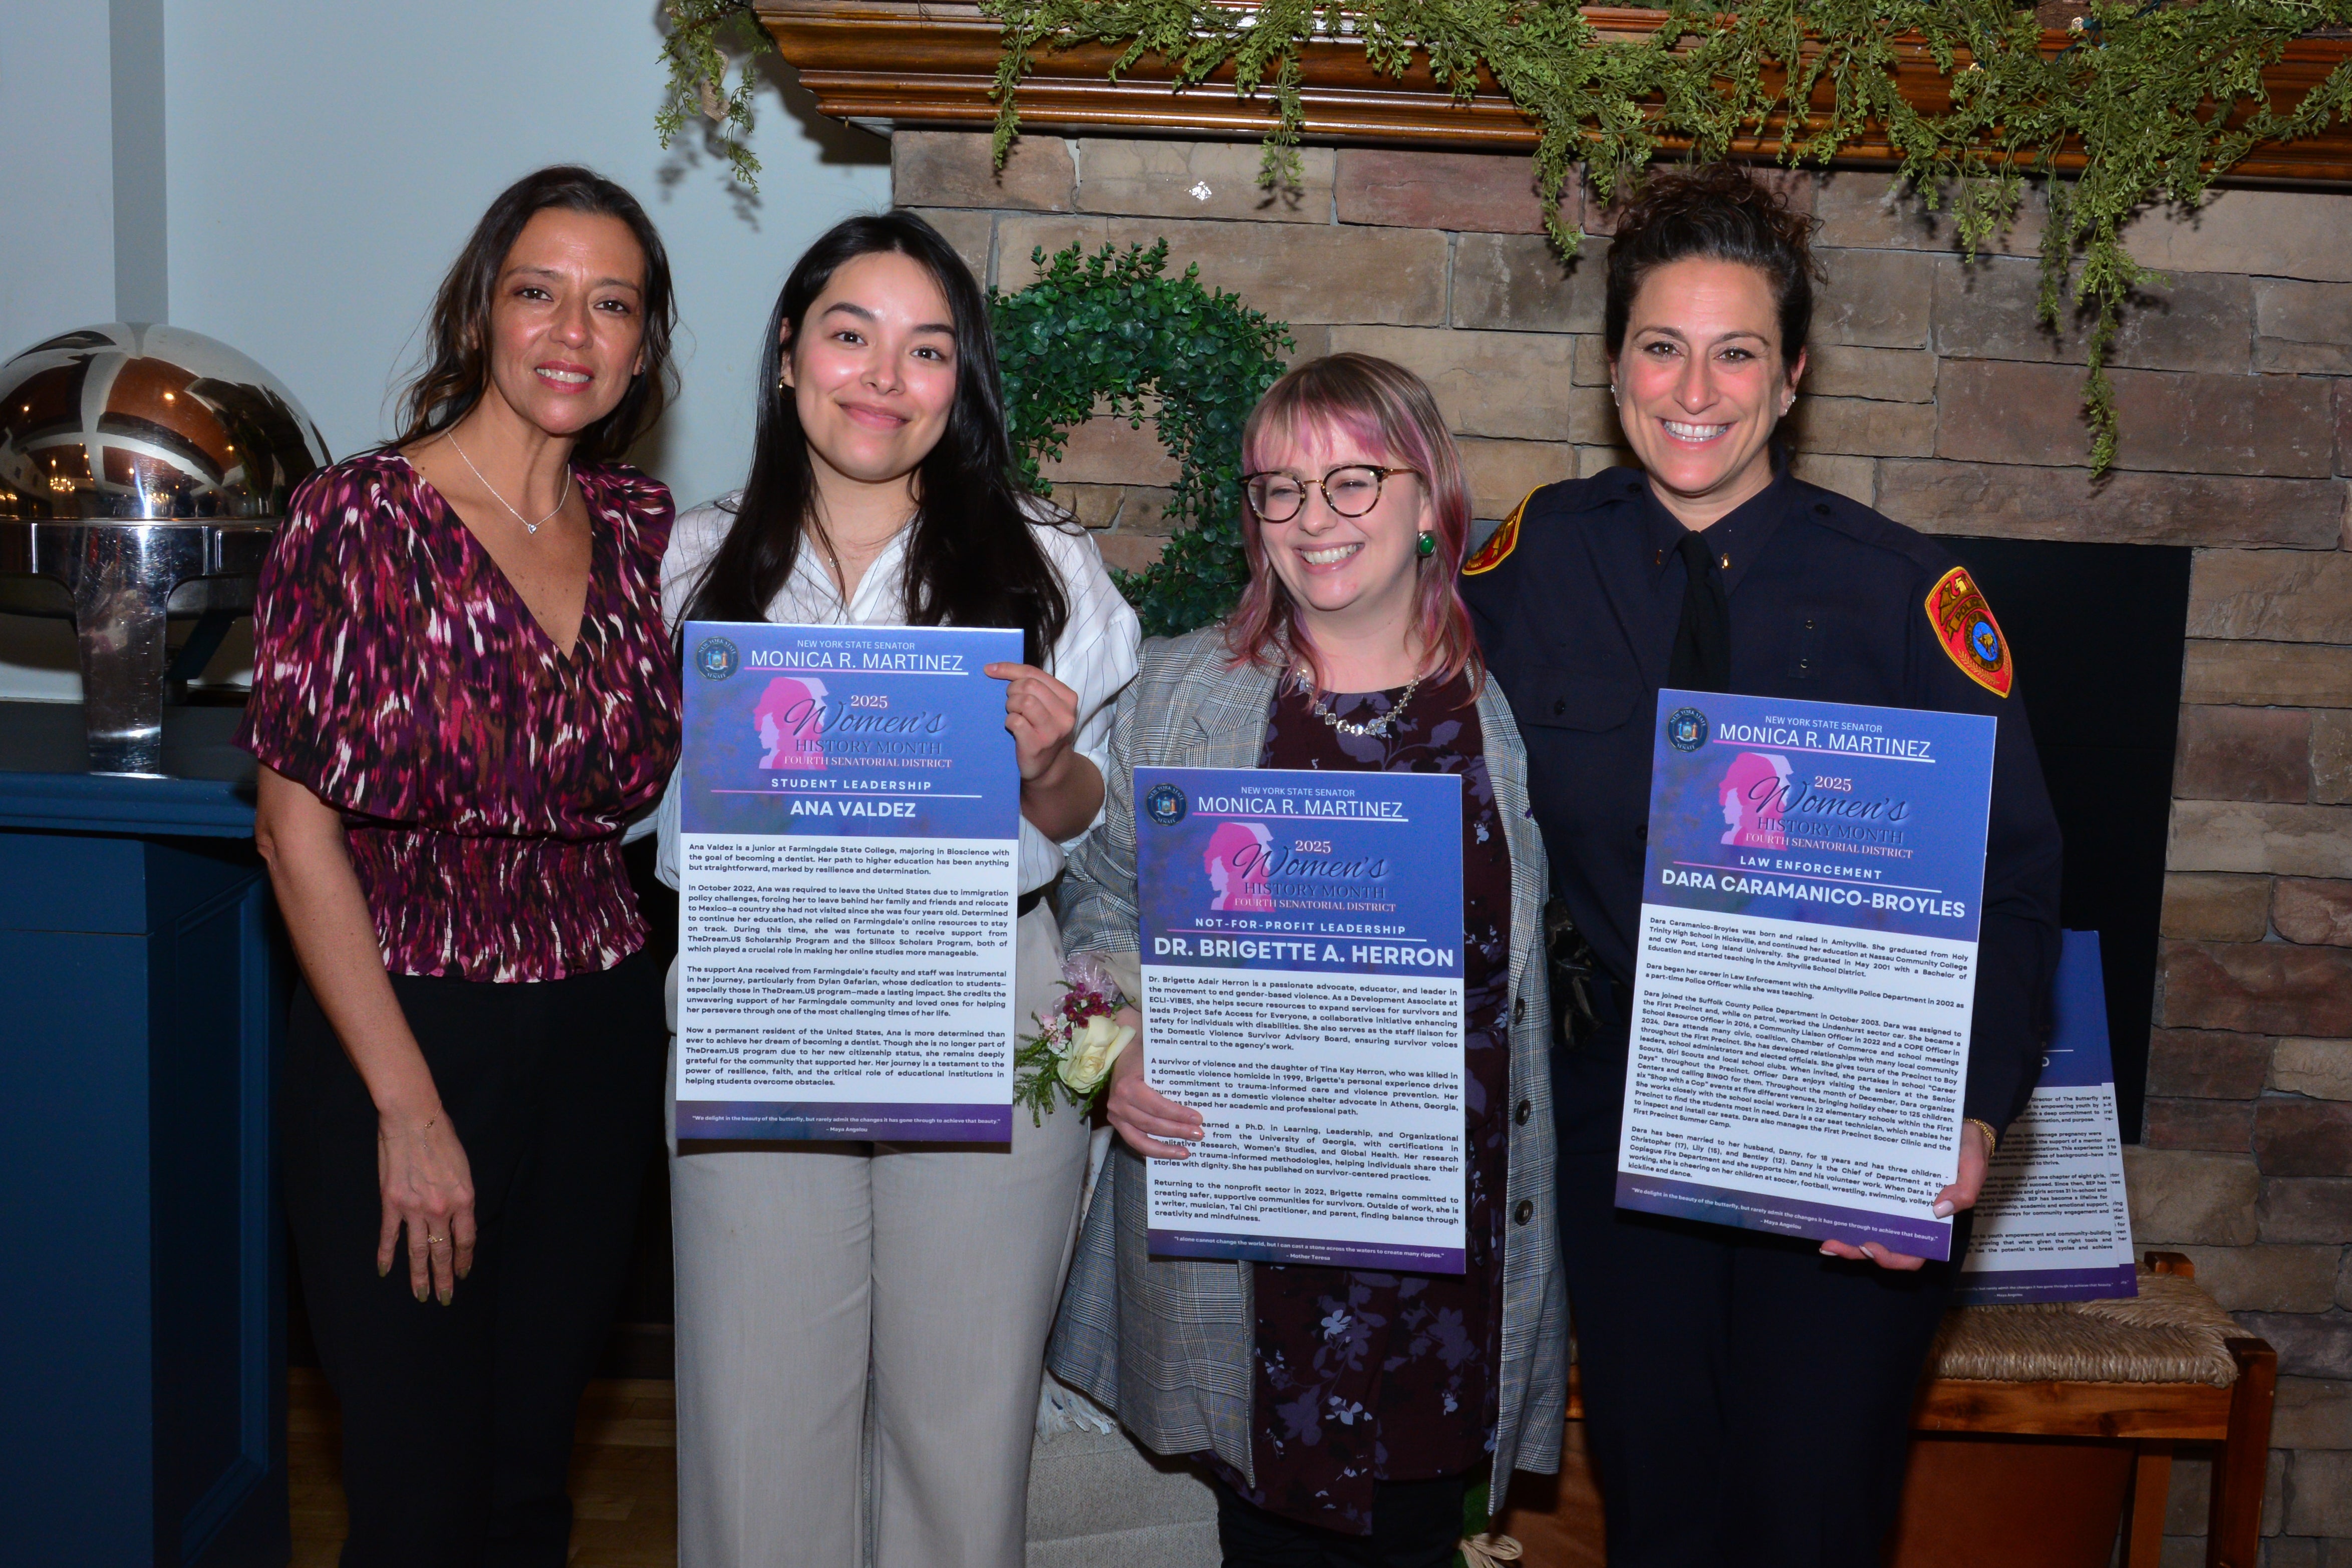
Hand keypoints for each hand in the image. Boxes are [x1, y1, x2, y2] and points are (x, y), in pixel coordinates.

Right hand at [377, 1108, 476, 1303]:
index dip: (464, 1260)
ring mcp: (413, 1208)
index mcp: (463, 1199)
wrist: (413, 1121)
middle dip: (444, 1277)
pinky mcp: (391, 1203)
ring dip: (419, 1276)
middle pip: (443, 1251)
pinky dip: (386, 1255)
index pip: (466, 1240)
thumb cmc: (443, 1139)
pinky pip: (389, 1236)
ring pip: (418, 1250)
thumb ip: (460, 1197)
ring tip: (421, 1295)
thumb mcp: (464, 1169)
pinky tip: (385, 1271)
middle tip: (445, 1297)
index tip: (463, 1273)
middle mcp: (440, 1209)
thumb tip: (457, 1218)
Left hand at [986, 661, 1080, 783]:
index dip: (1009, 669)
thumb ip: (1032, 687)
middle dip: (1012, 690)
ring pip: (1025, 701)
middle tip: (1010, 702)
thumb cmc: (1041, 730)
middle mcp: (1064, 714)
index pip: (1035, 673)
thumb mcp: (1045, 706)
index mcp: (1068, 698)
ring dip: (1011, 705)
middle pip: (1030, 685)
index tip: (990, 669)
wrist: (1047, 767)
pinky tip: (1011, 727)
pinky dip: (1009, 721)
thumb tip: (995, 668)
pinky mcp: (1037, 745)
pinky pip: (1016, 722)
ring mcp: (1052, 731)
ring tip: (1013, 713)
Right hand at [1102, 1007, 1203, 1158]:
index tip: (1198, 1119)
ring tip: (1185, 1152)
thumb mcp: (1156, 1059)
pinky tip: (1168, 1154)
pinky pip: (1134, 1141)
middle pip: (1151, 1124)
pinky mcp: (1117, 1123)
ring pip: (1140, 1139)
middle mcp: (1118, 1104)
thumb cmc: (1143, 1055)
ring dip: (1164, 1149)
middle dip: (1177, 1131)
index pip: (1157, 1106)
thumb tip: (1202, 1094)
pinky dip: (1151, 1150)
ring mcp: (1115, 1116)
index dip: (1178, 1115)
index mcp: (1128, 1087)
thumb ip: (1173, 1076)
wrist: (1122, 1052)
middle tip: (1199, 1135)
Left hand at [1820, 1120, 1991, 1272]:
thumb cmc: (1968, 1149)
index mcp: (1933, 1222)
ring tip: (1826, 1237)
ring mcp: (1895, 1202)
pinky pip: (1865, 1202)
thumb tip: (1939, 1210)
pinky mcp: (1883, 1184)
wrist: (1959, 1126)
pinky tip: (1829, 1205)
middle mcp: (1911, 1216)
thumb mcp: (1973, 1167)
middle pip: (1884, 1245)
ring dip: (1847, 1237)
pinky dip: (1849, 1209)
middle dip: (1856, 1251)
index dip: (1891, 1258)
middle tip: (1833, 1244)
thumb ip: (1964, 1190)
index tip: (1870, 1246)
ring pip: (1870, 1228)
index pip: (1913, 1254)